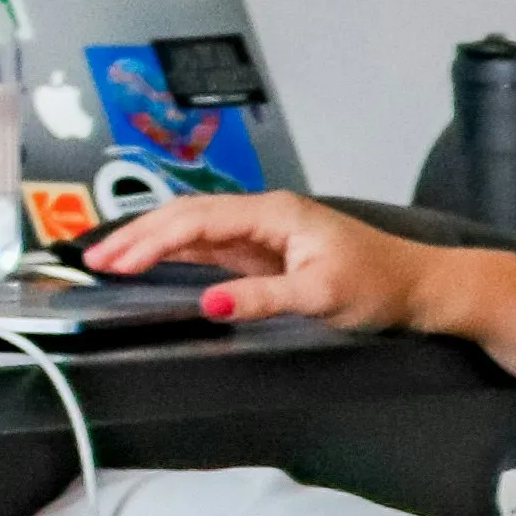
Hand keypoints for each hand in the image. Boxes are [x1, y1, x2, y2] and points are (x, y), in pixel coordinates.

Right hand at [79, 192, 515, 382]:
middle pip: (186, 217)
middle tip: (94, 261)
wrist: (421, 288)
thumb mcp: (320, 294)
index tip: (113, 262)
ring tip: (110, 260)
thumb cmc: (380, 285)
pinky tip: (152, 262)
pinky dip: (175, 253)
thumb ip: (261, 297)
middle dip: (137, 236)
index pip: (196, 219)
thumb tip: (208, 303)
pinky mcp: (266, 252)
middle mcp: (263, 214)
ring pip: (194, 229)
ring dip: (151, 242)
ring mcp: (263, 232)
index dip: (149, 239)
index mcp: (273, 213)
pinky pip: (210, 246)